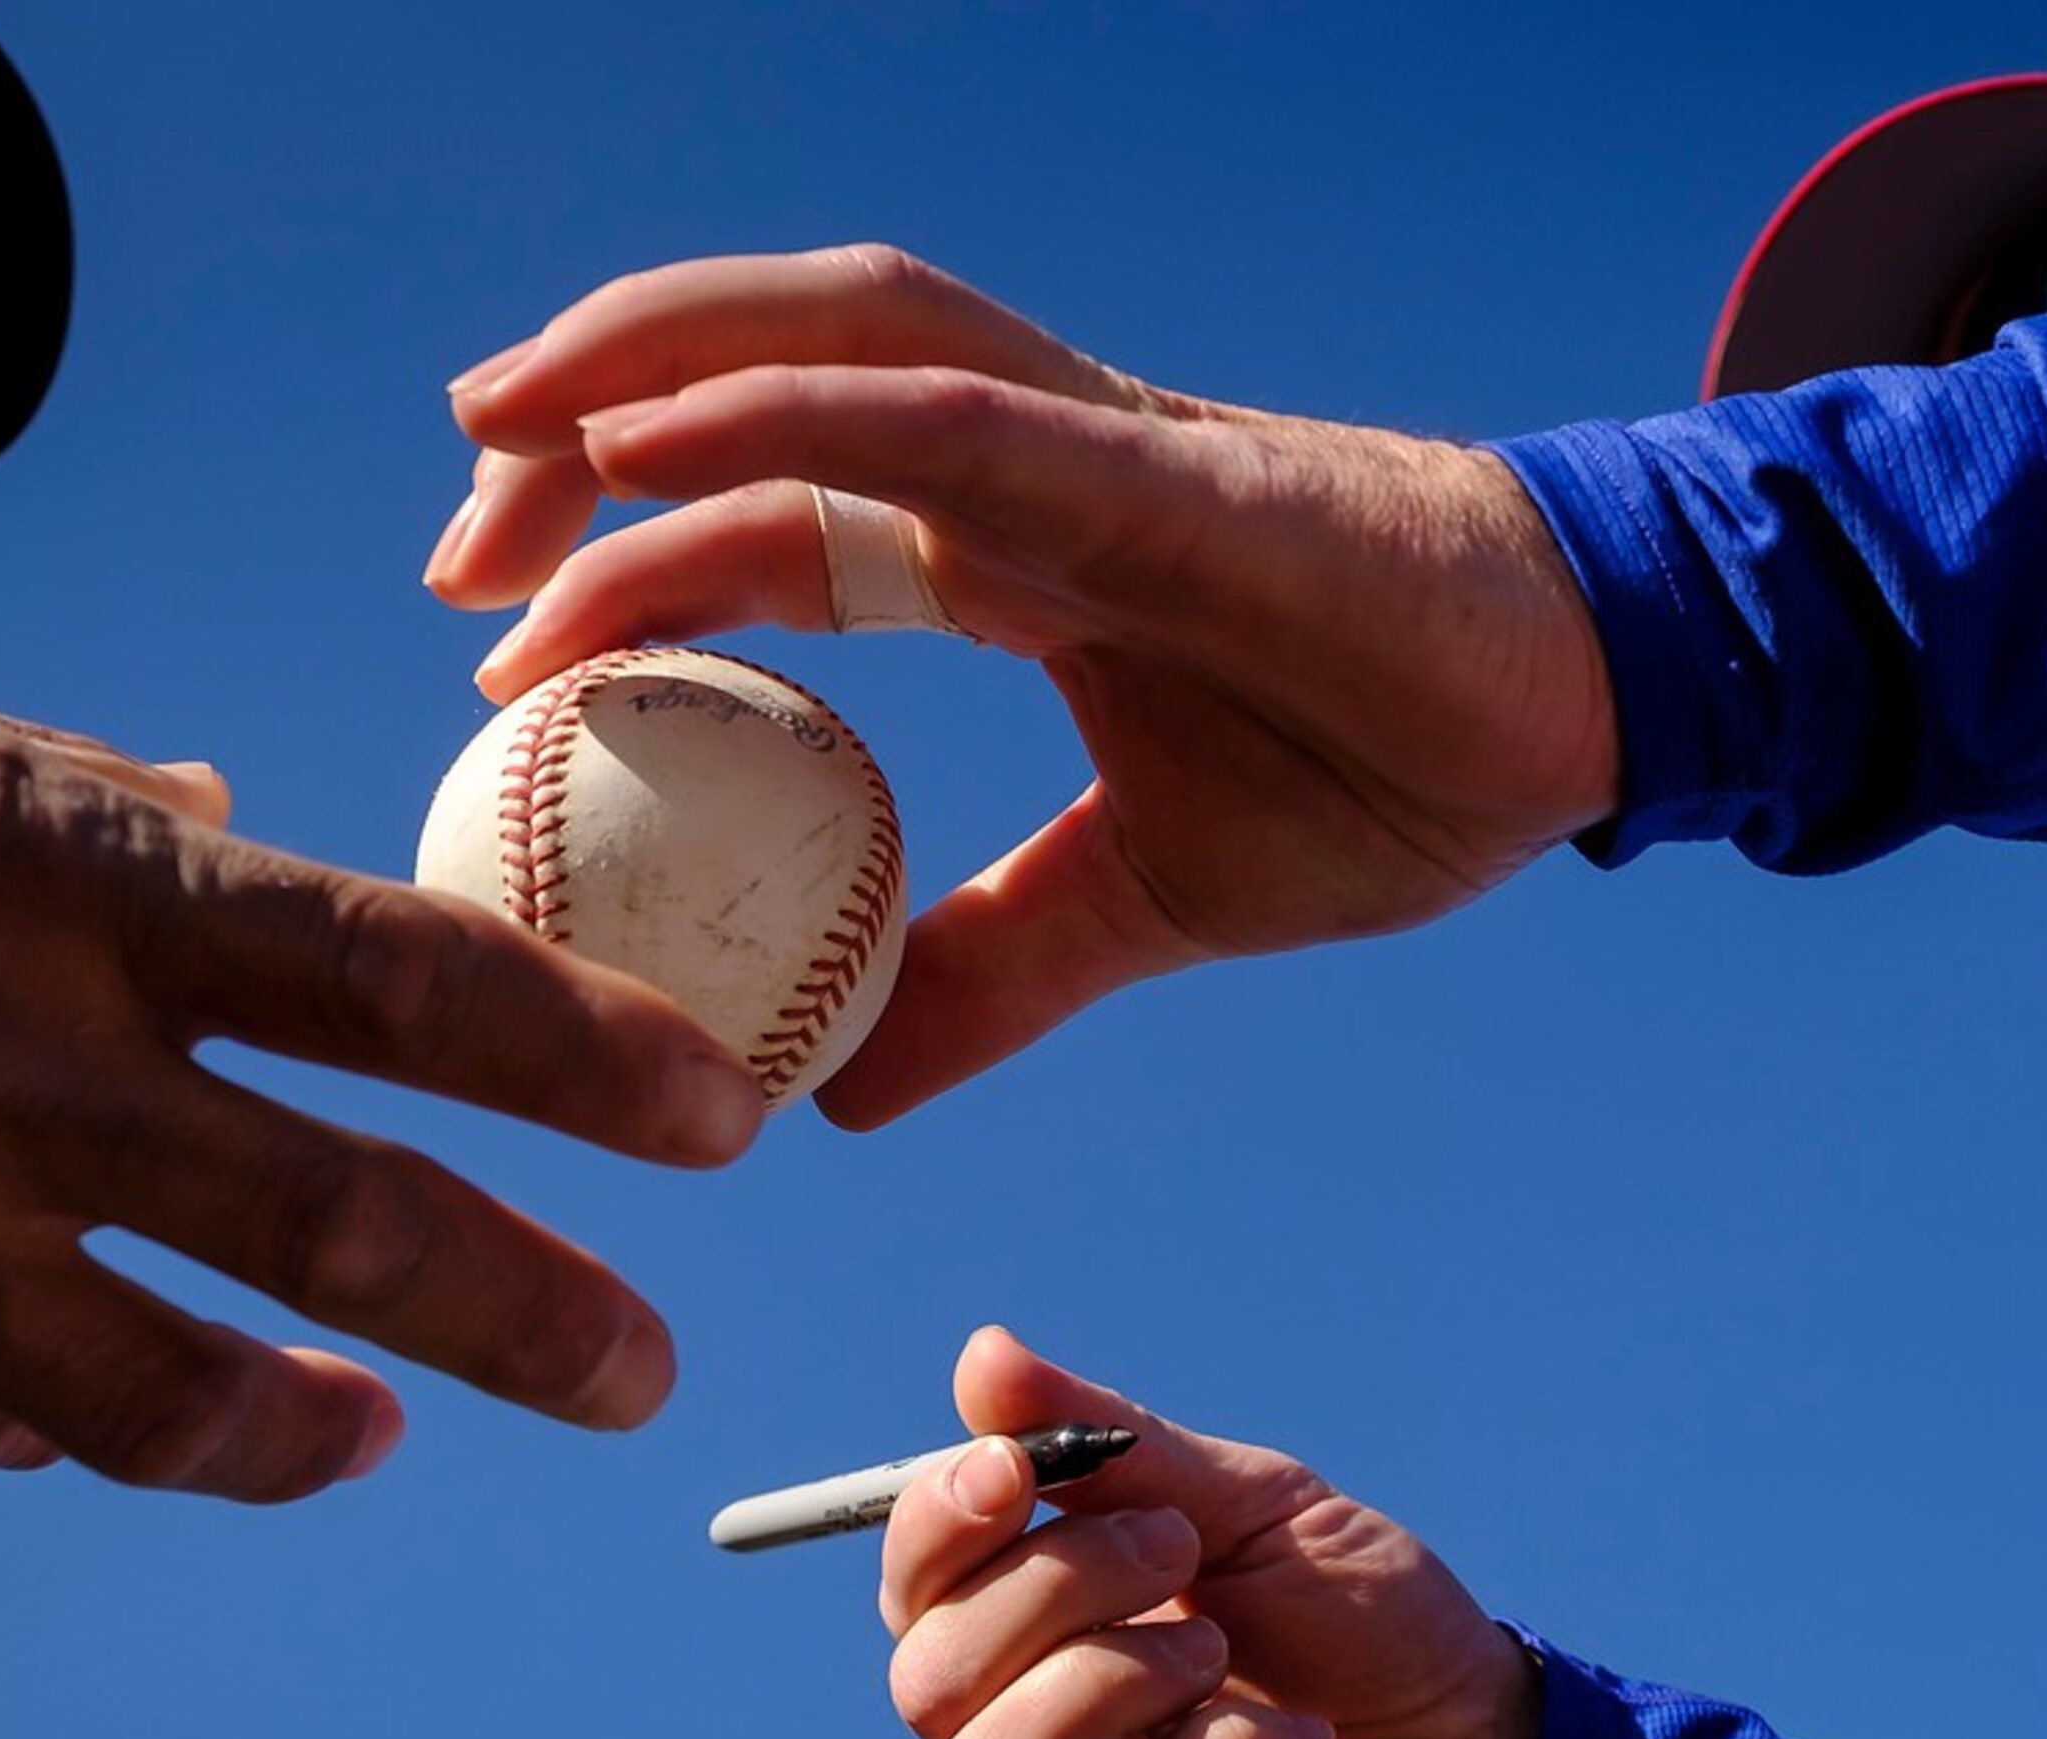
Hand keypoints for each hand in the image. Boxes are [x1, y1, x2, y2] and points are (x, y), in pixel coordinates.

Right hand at [0, 641, 761, 1498]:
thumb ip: (92, 795)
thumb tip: (224, 806)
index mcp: (71, 884)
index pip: (408, 985)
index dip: (594, 1063)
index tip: (726, 1125)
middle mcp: (10, 1069)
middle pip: (350, 1232)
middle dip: (536, 1318)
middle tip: (640, 1370)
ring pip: (175, 1406)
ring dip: (316, 1442)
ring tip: (387, 1436)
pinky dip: (50, 1424)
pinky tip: (75, 1399)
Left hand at [423, 246, 1617, 1127]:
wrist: (1591, 715)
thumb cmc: (1390, 773)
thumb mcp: (1139, 900)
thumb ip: (991, 971)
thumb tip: (836, 1091)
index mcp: (1023, 551)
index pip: (779, 510)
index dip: (631, 557)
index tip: (501, 655)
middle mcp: (1035, 468)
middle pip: (767, 378)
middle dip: (588, 425)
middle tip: (456, 553)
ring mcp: (1098, 449)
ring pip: (837, 338)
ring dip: (651, 360)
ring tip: (496, 434)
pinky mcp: (1169, 474)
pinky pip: (947, 420)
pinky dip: (785, 413)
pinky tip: (642, 441)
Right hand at [878, 1328, 1538, 1738]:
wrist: (1481, 1735)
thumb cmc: (1357, 1615)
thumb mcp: (1247, 1501)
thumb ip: (1114, 1443)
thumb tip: (984, 1356)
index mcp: (1040, 1620)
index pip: (915, 1586)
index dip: (936, 1525)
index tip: (1015, 1468)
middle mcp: (1033, 1727)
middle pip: (928, 1681)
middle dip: (1053, 1590)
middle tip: (1178, 1549)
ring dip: (1113, 1684)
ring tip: (1220, 1650)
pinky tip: (1297, 1738)